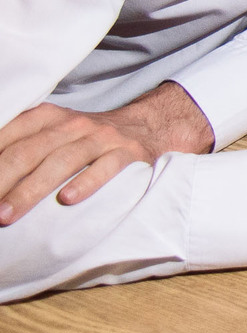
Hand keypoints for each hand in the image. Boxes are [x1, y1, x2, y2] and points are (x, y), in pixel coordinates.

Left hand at [0, 82, 213, 225]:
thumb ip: (19, 146)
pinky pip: (106, 167)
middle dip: (1, 180)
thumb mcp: (50, 135)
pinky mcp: (128, 154)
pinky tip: (67, 200)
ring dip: (30, 189)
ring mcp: (102, 138)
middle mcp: (73, 125)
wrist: (146, 128)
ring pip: (62, 161)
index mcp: (47, 117)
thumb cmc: (84, 142)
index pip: (10, 135)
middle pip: (30, 151)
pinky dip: (86, 182)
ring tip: (7, 214)